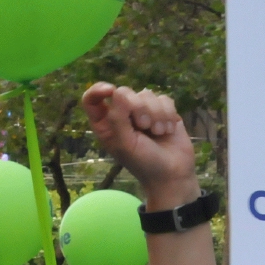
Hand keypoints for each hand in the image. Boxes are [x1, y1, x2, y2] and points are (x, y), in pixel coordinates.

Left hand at [80, 84, 198, 206]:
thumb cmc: (143, 162)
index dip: (99, 90)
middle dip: (138, 108)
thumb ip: (117, 117)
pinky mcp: (163, 110)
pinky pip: (164, 99)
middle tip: (144, 128)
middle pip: (125, 92)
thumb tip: (118, 91)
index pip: (92, 99)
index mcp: (106, 124)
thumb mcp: (125, 143)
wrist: (172, 173)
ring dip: (156, 114)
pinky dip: (168, 114)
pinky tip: (167, 129)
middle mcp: (122, 115)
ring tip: (158, 132)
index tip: (111, 90)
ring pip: (147, 94)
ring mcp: (143, 111)